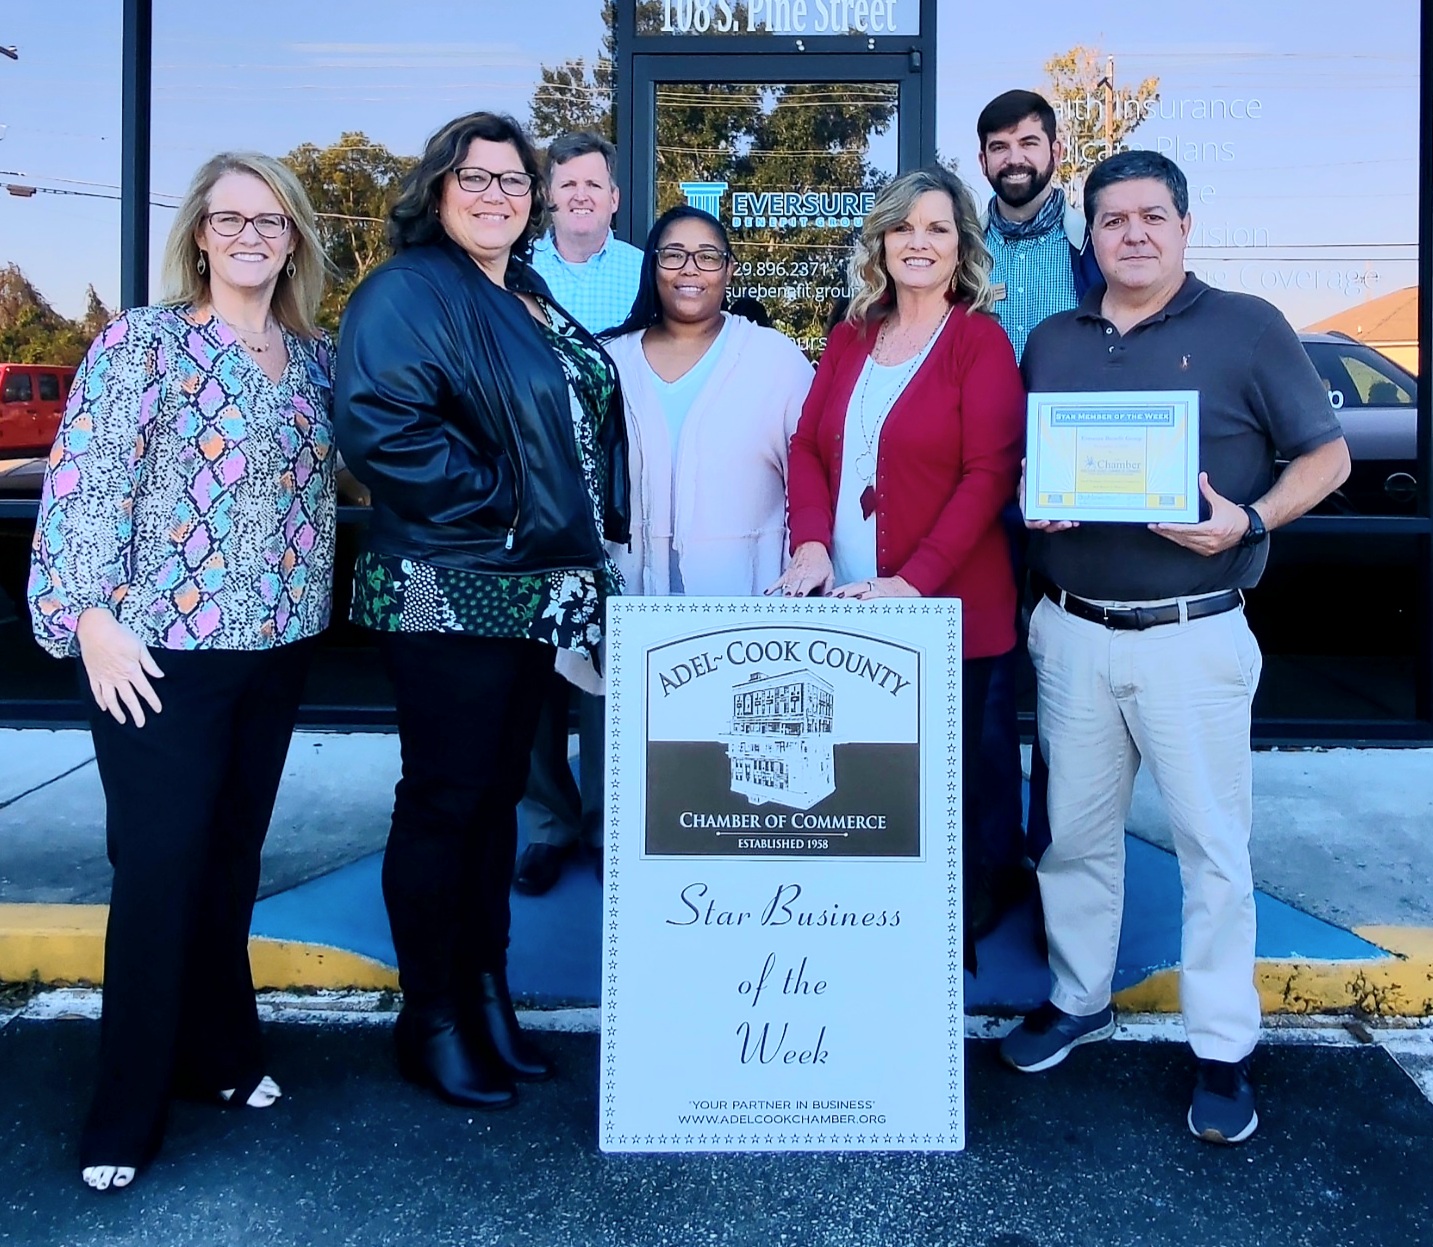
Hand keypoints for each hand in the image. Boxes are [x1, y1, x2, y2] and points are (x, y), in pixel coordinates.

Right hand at [76, 608, 164, 726]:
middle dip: (136, 713)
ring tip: (122, 720)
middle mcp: (118, 677)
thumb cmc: (119, 635)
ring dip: (117, 712)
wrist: (95, 629)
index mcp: (132, 670)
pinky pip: (96, 692)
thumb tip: (160, 675)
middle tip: (140, 723)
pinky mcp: (93, 675)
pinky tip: (104, 708)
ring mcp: (104, 677)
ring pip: (111, 700)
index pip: (145, 690)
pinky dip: (100, 701)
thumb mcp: (140, 647)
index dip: (152, 701)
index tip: (157, 709)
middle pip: (128, 699)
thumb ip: (150, 664)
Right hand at [766, 542, 834, 597]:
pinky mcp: (786, 574)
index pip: (805, 586)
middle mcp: (801, 577)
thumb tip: (828, 601)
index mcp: (812, 577)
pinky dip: (772, 588)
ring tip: (780, 603)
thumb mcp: (830, 575)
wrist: (811, 546)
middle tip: (789, 606)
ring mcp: (792, 576)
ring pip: (786, 588)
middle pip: (794, 590)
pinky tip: (767, 593)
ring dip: (783, 596)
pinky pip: (777, 582)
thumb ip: (828, 589)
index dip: (802, 592)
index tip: (800, 597)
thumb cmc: (821, 561)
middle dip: (791, 598)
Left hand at [832, 575, 919, 599]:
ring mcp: (876, 589)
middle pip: (850, 588)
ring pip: (860, 590)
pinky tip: (859, 599)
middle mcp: (868, 585)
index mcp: (864, 585)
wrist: (906, 587)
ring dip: (849, 593)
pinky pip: (874, 594)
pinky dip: (866, 596)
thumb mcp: (872, 591)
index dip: (836, 591)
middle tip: (827, 598)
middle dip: (838, 592)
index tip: (825, 597)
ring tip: (838, 597)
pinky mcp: (885, 593)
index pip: (847, 588)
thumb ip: (860, 596)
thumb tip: (844, 605)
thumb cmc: (887, 592)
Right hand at [1020, 457, 1078, 532]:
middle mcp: (1039, 516)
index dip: (1038, 524)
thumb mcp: (1027, 480)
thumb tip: (1025, 461)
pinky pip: (1065, 520)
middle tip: (1066, 522)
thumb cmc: (1029, 488)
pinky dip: (1071, 520)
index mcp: (1029, 511)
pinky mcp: (1059, 515)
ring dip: (1065, 524)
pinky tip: (1077, 519)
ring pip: (1057, 525)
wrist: (1036, 488)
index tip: (1046, 521)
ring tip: (1072, 522)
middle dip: (1057, 526)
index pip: (1031, 522)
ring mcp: (1050, 516)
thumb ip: (1026, 472)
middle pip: (1048, 526)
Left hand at [1149, 473, 1248, 555]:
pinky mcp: (1207, 551)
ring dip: (1170, 536)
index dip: (1173, 528)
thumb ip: (1208, 491)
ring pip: (1184, 543)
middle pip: (1182, 537)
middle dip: (1166, 532)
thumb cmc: (1234, 516)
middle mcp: (1209, 541)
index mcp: (1212, 529)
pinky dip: (1179, 540)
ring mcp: (1208, 548)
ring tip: (1158, 530)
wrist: (1247, 528)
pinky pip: (1189, 546)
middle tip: (1152, 526)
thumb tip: (1201, 477)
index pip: (1187, 529)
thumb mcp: (1220, 502)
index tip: (1161, 525)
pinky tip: (1170, 535)